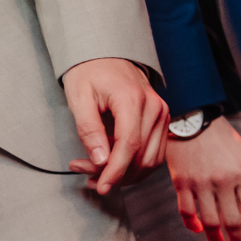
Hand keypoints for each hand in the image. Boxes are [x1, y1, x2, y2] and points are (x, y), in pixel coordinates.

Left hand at [62, 57, 167, 194]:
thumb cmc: (89, 72)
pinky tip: (112, 167)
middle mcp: (154, 108)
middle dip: (114, 174)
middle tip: (84, 175)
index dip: (115, 171)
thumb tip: (100, 161)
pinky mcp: (162, 121)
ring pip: (151, 160)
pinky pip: (154, 153)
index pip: (128, 146)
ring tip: (94, 174)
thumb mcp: (79, 98)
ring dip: (125, 174)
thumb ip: (89, 130)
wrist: (106, 54)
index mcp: (132, 99)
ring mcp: (162, 115)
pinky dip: (135, 166)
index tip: (100, 186)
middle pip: (141, 156)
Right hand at [165, 116, 240, 240]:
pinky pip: (186, 210)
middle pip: (231, 221)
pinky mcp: (181, 183)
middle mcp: (222, 181)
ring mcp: (200, 183)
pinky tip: (197, 228)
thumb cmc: (221, 137)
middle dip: (238, 239)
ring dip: (214, 237)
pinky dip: (192, 223)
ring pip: (209, 220)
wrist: (191, 119)